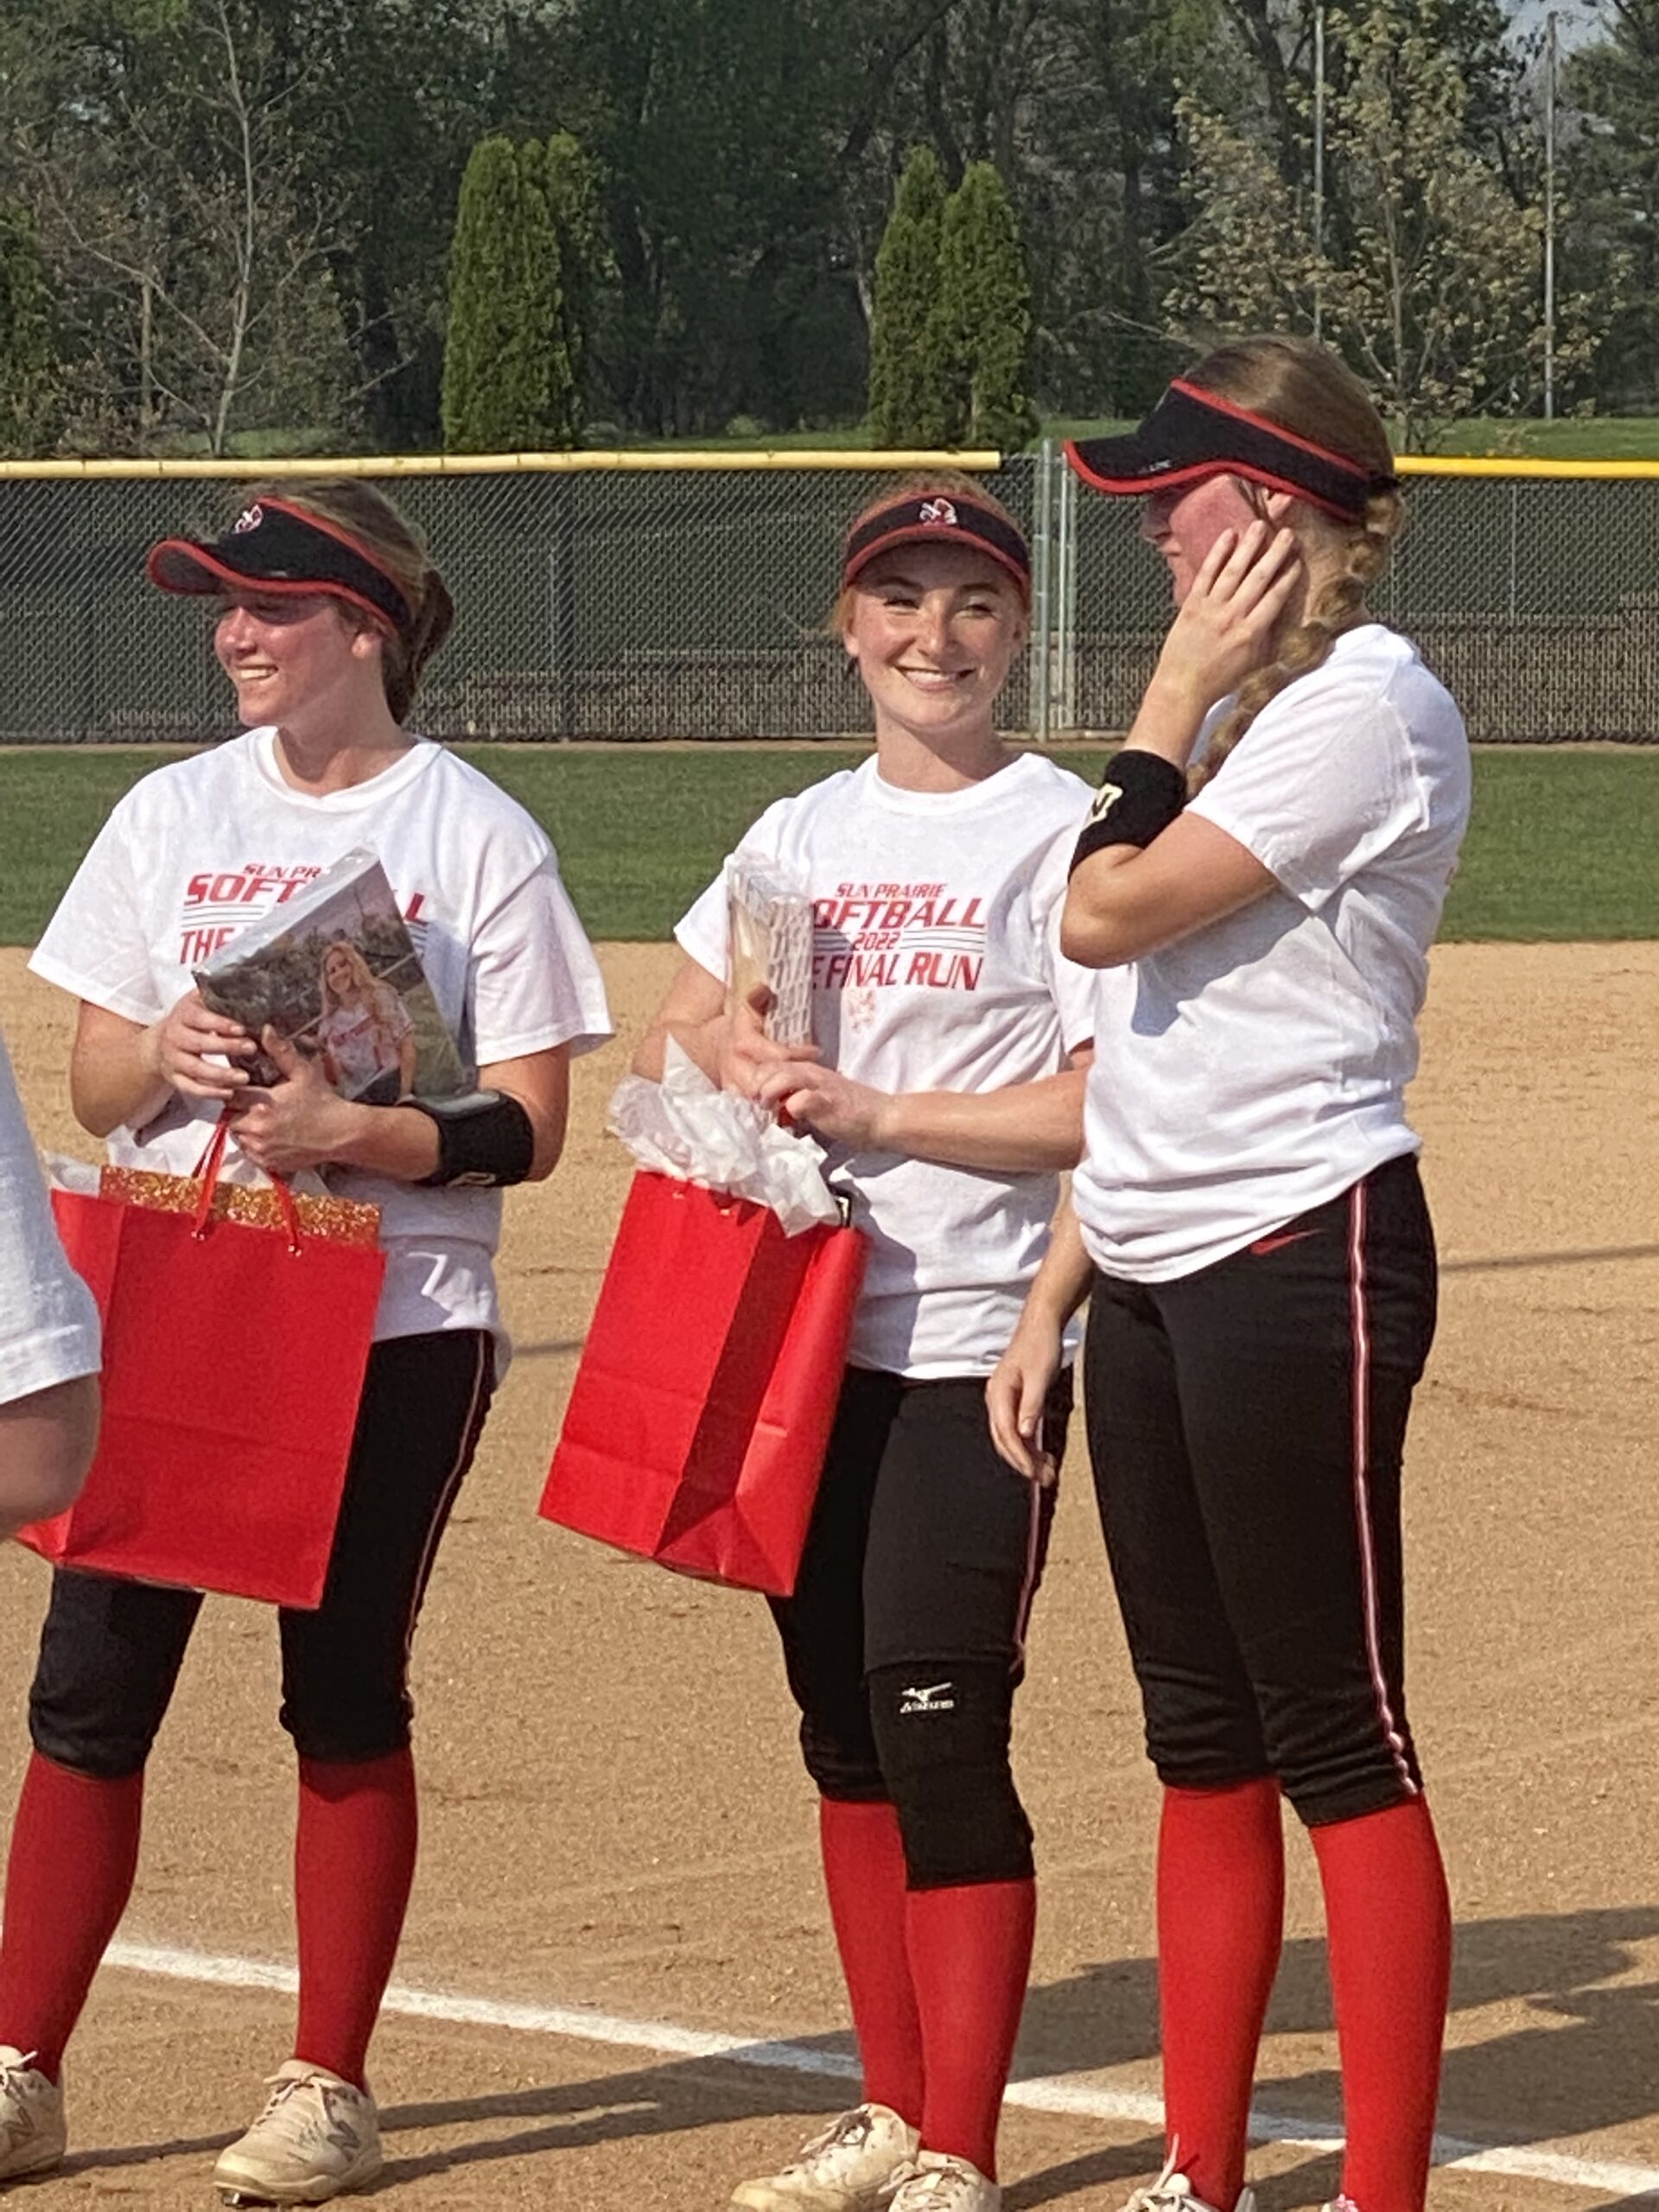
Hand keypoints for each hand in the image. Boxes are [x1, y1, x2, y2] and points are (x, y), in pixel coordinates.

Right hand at [147, 990, 256, 1102]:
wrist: (161, 1041)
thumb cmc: (192, 1018)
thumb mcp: (200, 1001)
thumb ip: (218, 995)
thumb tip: (246, 980)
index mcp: (183, 1014)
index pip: (200, 1019)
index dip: (220, 1024)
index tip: (241, 1028)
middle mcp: (174, 1036)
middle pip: (198, 1044)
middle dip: (226, 1047)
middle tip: (251, 1049)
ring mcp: (173, 1059)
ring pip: (195, 1069)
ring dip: (220, 1074)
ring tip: (244, 1078)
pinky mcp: (174, 1078)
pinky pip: (190, 1088)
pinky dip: (209, 1092)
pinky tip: (229, 1093)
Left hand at [229, 1027, 359, 1176]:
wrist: (340, 1134)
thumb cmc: (323, 1101)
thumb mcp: (303, 1073)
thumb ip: (281, 1052)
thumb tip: (266, 1029)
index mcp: (261, 1104)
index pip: (229, 1095)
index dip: (232, 1090)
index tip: (240, 1087)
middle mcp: (257, 1128)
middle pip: (229, 1117)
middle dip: (237, 1110)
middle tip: (253, 1104)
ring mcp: (261, 1148)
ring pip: (238, 1136)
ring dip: (244, 1128)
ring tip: (263, 1119)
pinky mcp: (268, 1162)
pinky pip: (250, 1152)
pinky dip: (255, 1144)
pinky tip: (271, 1134)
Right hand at [717, 983, 821, 1098]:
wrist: (708, 1045)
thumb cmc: (735, 1027)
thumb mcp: (745, 1009)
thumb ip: (755, 999)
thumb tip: (762, 988)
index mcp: (743, 1042)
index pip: (776, 1055)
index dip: (798, 1055)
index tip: (816, 1051)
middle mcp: (736, 1066)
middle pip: (767, 1084)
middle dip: (790, 1084)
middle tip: (811, 1079)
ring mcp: (733, 1084)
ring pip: (759, 1100)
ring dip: (780, 1099)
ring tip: (802, 1093)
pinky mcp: (733, 1097)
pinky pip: (752, 1109)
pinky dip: (769, 1109)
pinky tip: (787, 1107)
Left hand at [756, 1062, 893, 1149]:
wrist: (883, 1117)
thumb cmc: (849, 1112)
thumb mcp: (816, 1099)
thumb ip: (794, 1100)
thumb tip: (771, 1111)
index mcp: (805, 1070)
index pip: (769, 1064)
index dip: (755, 1079)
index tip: (751, 1100)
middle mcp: (810, 1072)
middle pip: (770, 1067)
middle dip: (756, 1085)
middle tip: (756, 1106)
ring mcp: (821, 1086)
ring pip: (784, 1076)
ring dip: (769, 1091)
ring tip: (767, 1108)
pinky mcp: (829, 1103)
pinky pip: (804, 1099)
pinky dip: (793, 1106)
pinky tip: (791, 1118)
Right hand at [986, 1315, 1063, 1485]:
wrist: (1041, 1324)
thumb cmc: (1040, 1345)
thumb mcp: (1040, 1376)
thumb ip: (1031, 1405)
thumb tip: (1025, 1433)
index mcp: (999, 1393)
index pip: (1005, 1434)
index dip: (1019, 1457)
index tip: (1033, 1473)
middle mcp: (996, 1399)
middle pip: (1005, 1440)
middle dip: (1023, 1462)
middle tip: (1044, 1479)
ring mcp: (1003, 1400)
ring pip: (1011, 1437)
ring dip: (1027, 1456)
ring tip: (1046, 1472)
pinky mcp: (1014, 1400)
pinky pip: (1017, 1428)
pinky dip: (1029, 1443)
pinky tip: (1041, 1453)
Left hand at [1147, 521, 1300, 725]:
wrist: (1181, 687)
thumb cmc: (1217, 681)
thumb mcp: (1250, 663)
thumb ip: (1263, 637)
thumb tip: (1275, 615)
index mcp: (1251, 633)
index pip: (1275, 598)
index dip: (1288, 577)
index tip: (1298, 560)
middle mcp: (1233, 617)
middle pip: (1259, 578)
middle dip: (1275, 554)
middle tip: (1288, 534)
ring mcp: (1211, 608)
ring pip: (1235, 570)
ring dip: (1249, 546)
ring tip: (1260, 526)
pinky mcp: (1192, 604)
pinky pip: (1206, 573)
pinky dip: (1217, 553)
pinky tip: (1228, 535)